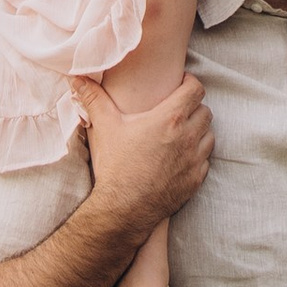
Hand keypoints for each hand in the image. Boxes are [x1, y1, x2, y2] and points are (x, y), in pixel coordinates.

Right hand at [70, 72, 213, 236]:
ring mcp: (194, 160)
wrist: (123, 209)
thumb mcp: (105, 127)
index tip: (180, 86)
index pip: (196, 90)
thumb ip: (93, 98)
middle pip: (205, 111)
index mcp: (170, 118)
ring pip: (209, 136)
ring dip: (199, 132)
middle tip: (178, 111)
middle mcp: (187, 137)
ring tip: (181, 134)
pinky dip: (197, 157)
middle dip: (194, 108)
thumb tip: (78, 78)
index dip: (190, 84)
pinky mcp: (196, 180)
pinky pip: (205, 161)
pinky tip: (181, 158)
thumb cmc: (116, 165)